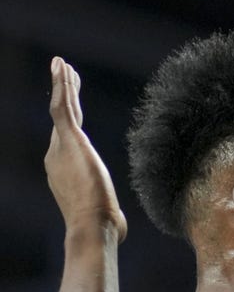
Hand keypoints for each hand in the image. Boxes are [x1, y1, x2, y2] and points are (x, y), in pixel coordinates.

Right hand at [44, 57, 126, 242]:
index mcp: (64, 170)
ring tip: (61, 63)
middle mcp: (57, 155)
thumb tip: (118, 226)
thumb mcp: (104, 215)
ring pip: (61, 107)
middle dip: (64, 94)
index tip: (73, 105)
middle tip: (64, 73)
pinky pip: (63, 106)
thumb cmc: (102, 228)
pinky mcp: (70, 140)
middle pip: (63, 118)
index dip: (69, 119)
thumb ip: (107, 212)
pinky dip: (62, 86)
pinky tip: (62, 68)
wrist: (93, 226)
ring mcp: (61, 146)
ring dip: (62, 84)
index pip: (67, 138)